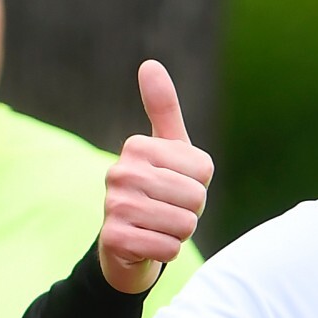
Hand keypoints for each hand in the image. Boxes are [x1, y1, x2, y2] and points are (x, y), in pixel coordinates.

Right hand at [99, 59, 213, 294]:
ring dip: (179, 233)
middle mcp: (120, 172)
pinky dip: (166, 252)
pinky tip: (148, 244)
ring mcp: (113, 205)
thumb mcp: (167, 149)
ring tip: (159, 227)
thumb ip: (163, 108)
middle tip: (168, 211)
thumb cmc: (156, 191)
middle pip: (195, 198)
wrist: (125, 245)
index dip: (199, 185)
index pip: (203, 170)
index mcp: (137, 147)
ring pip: (184, 225)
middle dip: (191, 212)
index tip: (176, 188)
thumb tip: (149, 64)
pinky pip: (167, 249)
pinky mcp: (113, 238)